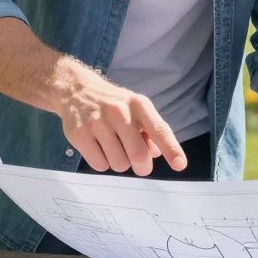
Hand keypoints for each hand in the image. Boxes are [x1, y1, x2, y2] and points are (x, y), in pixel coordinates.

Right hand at [49, 59, 185, 175]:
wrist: (77, 90)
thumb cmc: (115, 105)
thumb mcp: (137, 109)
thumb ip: (152, 131)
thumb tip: (156, 153)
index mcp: (139, 104)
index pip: (159, 130)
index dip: (171, 149)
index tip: (180, 165)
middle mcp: (119, 111)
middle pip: (138, 155)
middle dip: (142, 167)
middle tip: (140, 165)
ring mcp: (97, 122)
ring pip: (119, 164)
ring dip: (120, 163)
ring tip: (114, 147)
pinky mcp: (79, 134)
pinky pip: (99, 165)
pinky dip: (102, 163)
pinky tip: (99, 147)